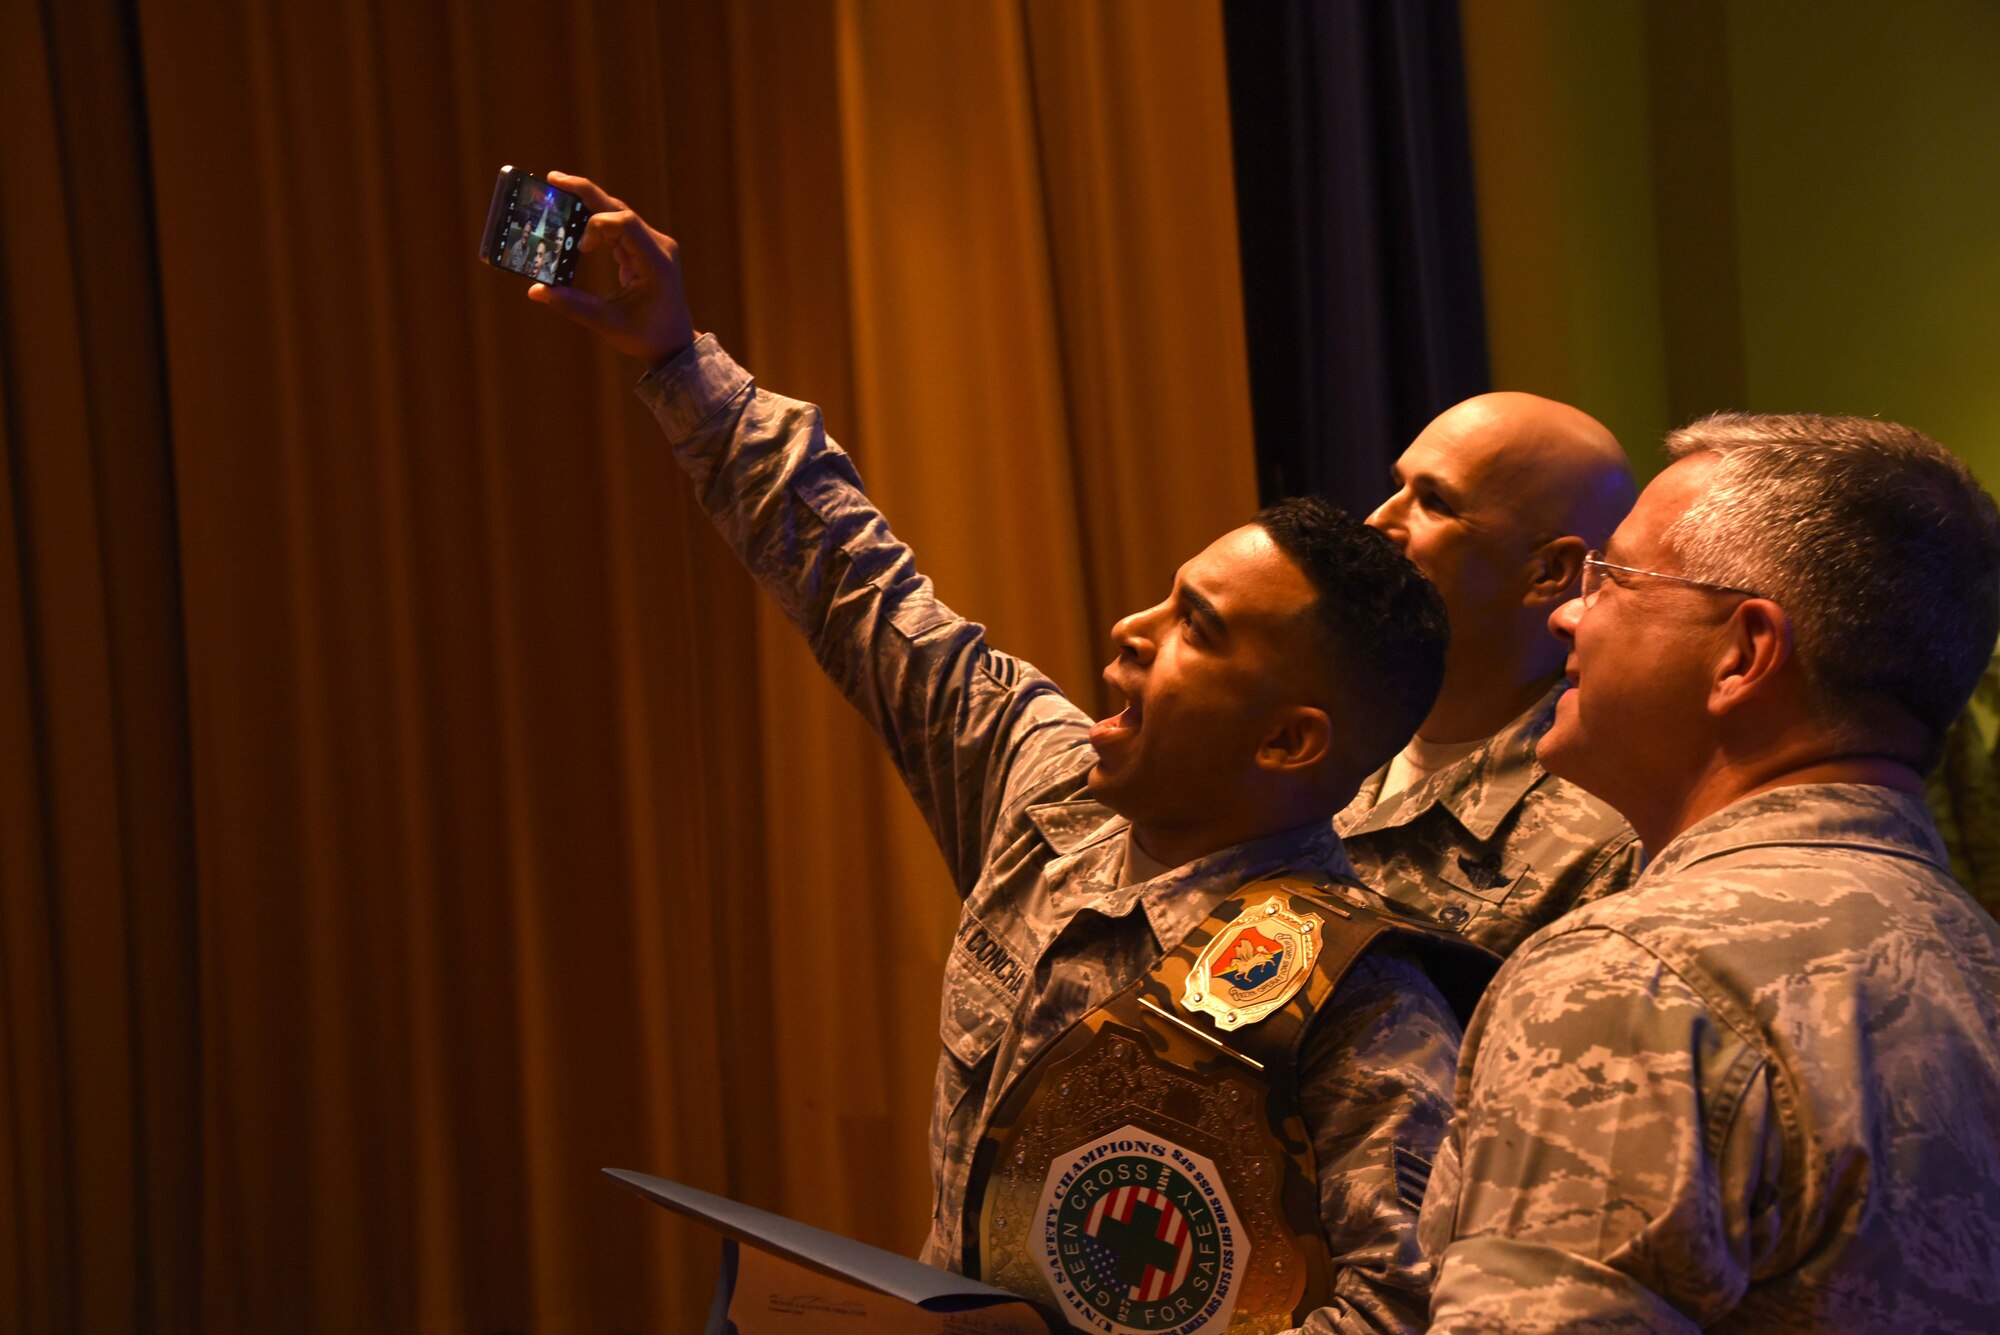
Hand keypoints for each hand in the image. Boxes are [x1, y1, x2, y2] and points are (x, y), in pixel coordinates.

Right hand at [527, 172, 696, 368]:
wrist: (674, 343)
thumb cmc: (646, 336)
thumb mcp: (608, 324)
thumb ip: (573, 306)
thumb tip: (535, 291)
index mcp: (656, 263)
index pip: (625, 223)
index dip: (597, 227)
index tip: (581, 248)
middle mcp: (659, 247)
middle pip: (620, 209)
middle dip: (586, 192)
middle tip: (553, 178)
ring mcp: (654, 245)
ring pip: (619, 213)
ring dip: (589, 204)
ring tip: (559, 191)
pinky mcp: (646, 248)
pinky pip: (620, 226)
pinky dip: (597, 222)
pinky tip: (575, 219)